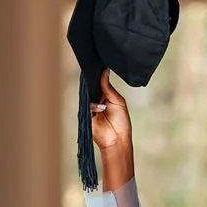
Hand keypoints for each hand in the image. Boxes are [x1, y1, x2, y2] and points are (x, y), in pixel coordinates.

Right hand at [90, 70, 133, 184]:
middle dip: (93, 84)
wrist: (117, 139)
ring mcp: (90, 108)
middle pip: (91, 88)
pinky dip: (93, 106)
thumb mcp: (118, 101)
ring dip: (94, 96)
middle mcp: (96, 100)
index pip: (98, 83)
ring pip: (87, 96)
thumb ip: (109, 87)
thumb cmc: (121, 122)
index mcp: (105, 96)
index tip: (99, 67)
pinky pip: (85, 106)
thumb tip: (104, 72)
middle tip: (97, 79)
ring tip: (103, 100)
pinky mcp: (85, 115)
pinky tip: (101, 108)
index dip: (98, 76)